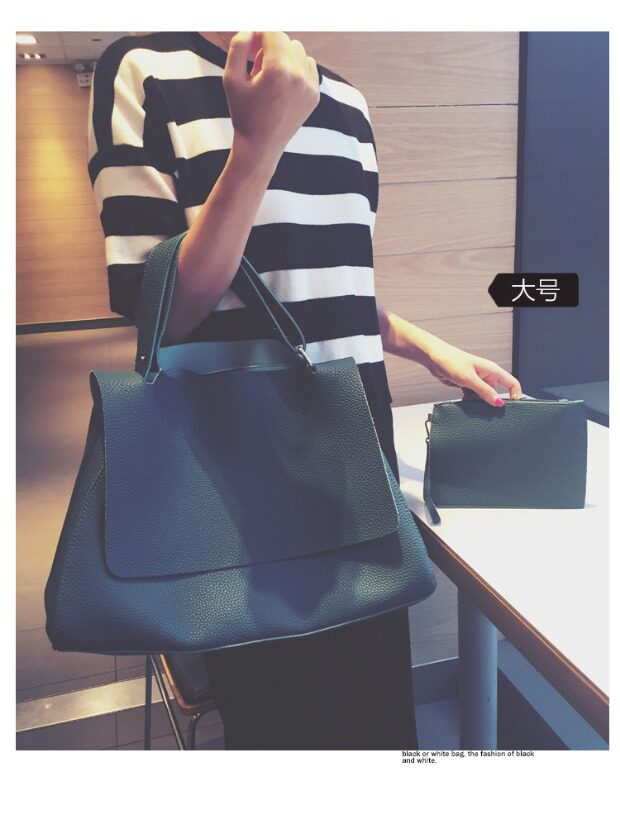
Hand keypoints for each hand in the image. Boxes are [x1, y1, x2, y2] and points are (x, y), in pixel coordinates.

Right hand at [223, 31, 320, 164]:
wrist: (261, 146)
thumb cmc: (243, 113)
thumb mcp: (230, 79)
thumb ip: (238, 47)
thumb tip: (252, 30)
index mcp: (278, 70)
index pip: (273, 33)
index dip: (259, 36)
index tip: (250, 49)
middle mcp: (298, 76)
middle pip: (286, 40)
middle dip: (270, 46)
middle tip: (256, 66)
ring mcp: (310, 86)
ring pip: (298, 50)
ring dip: (284, 56)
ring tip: (270, 76)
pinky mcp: (315, 95)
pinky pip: (308, 66)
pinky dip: (296, 68)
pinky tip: (283, 83)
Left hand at [424, 341, 522, 406]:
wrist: (433, 357)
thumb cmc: (451, 360)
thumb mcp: (469, 378)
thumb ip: (484, 391)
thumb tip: (498, 403)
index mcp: (492, 370)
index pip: (512, 383)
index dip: (516, 395)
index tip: (512, 408)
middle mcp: (486, 375)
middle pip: (496, 393)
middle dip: (490, 402)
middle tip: (483, 408)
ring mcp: (477, 380)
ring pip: (483, 397)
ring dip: (477, 402)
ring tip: (470, 401)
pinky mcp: (467, 384)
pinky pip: (473, 396)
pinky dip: (469, 400)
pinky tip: (464, 400)